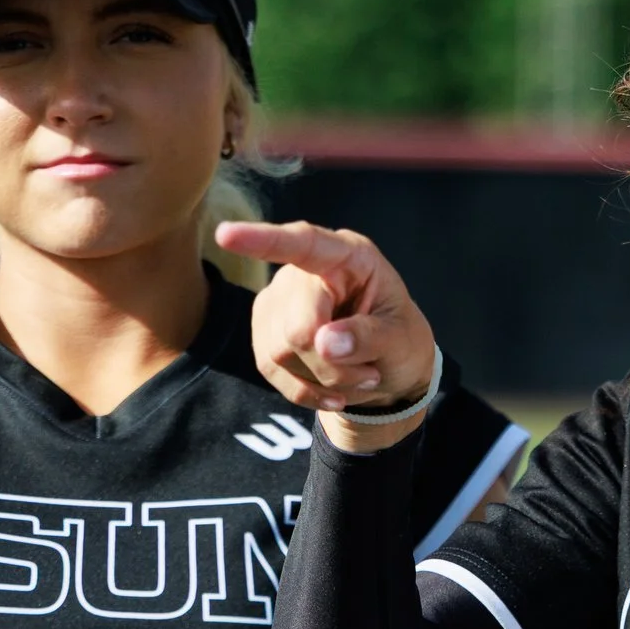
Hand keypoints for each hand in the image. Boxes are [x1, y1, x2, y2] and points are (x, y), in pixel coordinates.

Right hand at [216, 220, 436, 447]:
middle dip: (333, 364)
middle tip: (369, 372)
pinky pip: (272, 370)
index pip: (304, 244)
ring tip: (359, 375)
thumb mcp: (402, 338)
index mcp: (346, 256)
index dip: (264, 240)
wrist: (388, 369)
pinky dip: (307, 391)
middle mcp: (302, 273)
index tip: (226, 235)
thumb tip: (323, 342)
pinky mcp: (264, 334)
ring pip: (281, 353)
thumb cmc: (400, 340)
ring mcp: (276, 303)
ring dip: (325, 379)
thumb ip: (370, 336)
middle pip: (296, 327)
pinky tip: (334, 393)